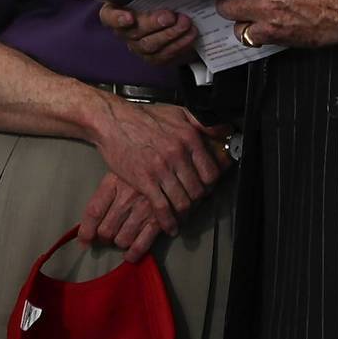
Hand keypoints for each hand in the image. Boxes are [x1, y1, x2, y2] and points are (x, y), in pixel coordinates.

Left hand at [77, 171, 161, 263]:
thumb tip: (86, 228)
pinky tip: (130, 254)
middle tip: (107, 236)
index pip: (93, 212)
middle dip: (104, 238)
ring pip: (121, 240)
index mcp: (114, 182)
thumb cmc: (141, 168)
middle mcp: (127, 197)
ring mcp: (143, 209)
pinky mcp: (159, 220)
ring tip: (122, 237)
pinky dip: (133, 254)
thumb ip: (104, 195)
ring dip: (119, 243)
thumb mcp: (119, 171)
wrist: (170, 162)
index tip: (84, 240)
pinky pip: (141, 245)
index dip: (85, 231)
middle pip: (106, 230)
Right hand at [89, 97, 230, 233]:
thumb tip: (224, 130)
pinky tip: (170, 226)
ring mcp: (162, 169)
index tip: (207, 188)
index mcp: (189, 138)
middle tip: (194, 203)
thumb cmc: (145, 117)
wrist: (114, 121)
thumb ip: (202, 122)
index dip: (211, 184)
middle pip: (198, 190)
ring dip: (185, 213)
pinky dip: (168, 221)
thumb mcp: (178, 112)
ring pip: (183, 201)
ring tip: (183, 216)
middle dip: (198, 200)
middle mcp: (178, 153)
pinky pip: (162, 208)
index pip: (211, 171)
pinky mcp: (145, 181)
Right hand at [99, 3, 198, 64]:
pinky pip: (164, 55)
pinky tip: (190, 34)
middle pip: (132, 32)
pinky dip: (179, 44)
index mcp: (118, 9)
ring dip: (169, 34)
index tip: (129, 17)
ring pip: (149, 45)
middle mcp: (124, 31)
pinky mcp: (154, 57)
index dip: (116, 18)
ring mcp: (138, 46)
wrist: (178, 15)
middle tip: (170, 16)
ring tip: (185, 23)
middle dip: (152, 23)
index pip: (108, 16)